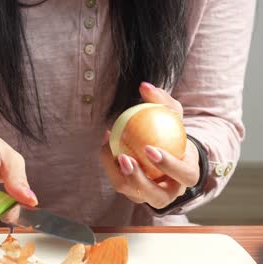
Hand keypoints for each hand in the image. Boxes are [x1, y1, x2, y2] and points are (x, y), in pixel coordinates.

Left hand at [101, 82, 199, 208]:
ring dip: (118, 174)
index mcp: (188, 174)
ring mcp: (152, 197)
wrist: (167, 151)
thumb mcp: (172, 114)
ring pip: (134, 194)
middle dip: (138, 179)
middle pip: (156, 196)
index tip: (149, 148)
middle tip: (124, 157)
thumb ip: (162, 101)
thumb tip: (144, 86)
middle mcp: (171, 192)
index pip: (183, 174)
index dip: (167, 165)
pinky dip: (110, 165)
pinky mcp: (135, 194)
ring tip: (108, 149)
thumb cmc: (173, 132)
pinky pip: (120, 183)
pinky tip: (105, 143)